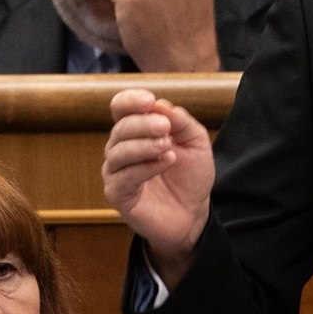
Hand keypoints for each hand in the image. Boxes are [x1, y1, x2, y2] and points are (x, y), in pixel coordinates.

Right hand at [103, 88, 213, 284]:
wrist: (193, 212)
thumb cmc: (190, 175)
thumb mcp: (195, 142)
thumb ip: (181, 122)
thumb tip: (161, 104)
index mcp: (136, 131)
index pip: (120, 108)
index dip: (129, 101)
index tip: (148, 100)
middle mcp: (121, 148)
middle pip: (120, 128)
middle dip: (143, 124)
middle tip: (165, 127)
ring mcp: (116, 172)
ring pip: (118, 152)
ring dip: (144, 145)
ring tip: (167, 146)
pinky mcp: (118, 194)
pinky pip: (123, 177)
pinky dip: (145, 167)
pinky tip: (166, 161)